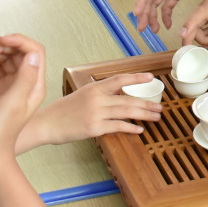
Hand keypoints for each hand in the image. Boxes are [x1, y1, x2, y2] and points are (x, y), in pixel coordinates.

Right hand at [0, 35, 45, 158]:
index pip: (34, 51)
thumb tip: (33, 54)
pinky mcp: (1, 89)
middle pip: (20, 51)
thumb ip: (24, 78)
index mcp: (35, 85)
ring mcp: (14, 86)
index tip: (1, 40)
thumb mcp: (12, 103)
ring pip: (8, 58)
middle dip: (3, 47)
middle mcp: (27, 83)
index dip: (19, 40)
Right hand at [25, 74, 163, 144]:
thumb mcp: (82, 95)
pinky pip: (117, 126)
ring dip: (144, 115)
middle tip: (160, 106)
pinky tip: (139, 129)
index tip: (151, 77)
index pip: (119, 79)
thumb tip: (119, 95)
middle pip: (128, 99)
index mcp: (94, 88)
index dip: (136, 77)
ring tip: (155, 117)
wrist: (47, 123)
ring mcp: (96, 113)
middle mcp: (96, 98)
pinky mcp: (94, 128)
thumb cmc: (64, 110)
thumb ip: (100, 94)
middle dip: (147, 104)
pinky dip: (130, 128)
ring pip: (126, 112)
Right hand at [133, 0, 207, 32]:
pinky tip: (167, 25)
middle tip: (142, 28)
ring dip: (153, 17)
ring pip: (157, 5)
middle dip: (145, 14)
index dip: (141, 1)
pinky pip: (168, 6)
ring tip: (154, 30)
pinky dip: (166, 16)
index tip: (137, 12)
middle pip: (149, 0)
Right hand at [180, 0, 207, 65]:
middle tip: (194, 51)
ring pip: (194, 23)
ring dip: (200, 37)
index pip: (201, 12)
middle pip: (194, 19)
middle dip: (193, 37)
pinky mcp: (206, 10)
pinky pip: (196, 23)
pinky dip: (201, 33)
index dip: (190, 23)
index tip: (183, 35)